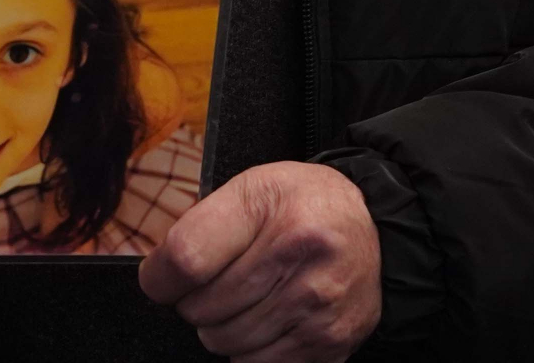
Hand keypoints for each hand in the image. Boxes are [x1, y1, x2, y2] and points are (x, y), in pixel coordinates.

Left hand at [139, 160, 379, 362]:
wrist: (375, 230)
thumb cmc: (303, 205)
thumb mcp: (252, 187)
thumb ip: (199, 224)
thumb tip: (158, 277)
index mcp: (271, 208)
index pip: (186, 259)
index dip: (160, 277)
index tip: (163, 278)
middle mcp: (300, 256)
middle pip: (201, 308)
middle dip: (195, 300)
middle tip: (218, 281)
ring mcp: (317, 306)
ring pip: (224, 342)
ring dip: (222, 326)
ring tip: (246, 298)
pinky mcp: (328, 343)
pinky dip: (249, 348)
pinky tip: (266, 318)